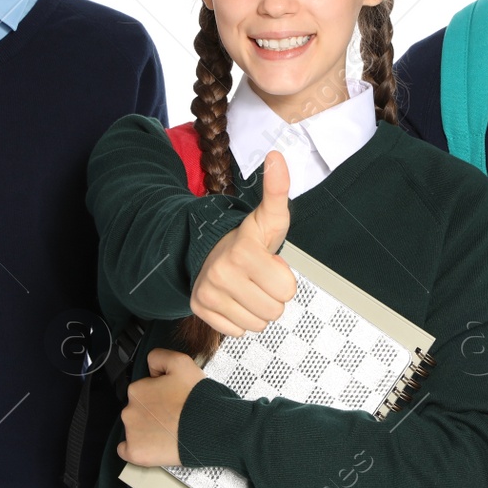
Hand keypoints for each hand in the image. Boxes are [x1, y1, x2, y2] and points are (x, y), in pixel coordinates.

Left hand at [117, 348, 205, 466]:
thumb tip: (150, 366)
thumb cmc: (197, 398)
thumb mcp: (182, 363)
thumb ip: (159, 357)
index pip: (141, 391)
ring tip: (170, 432)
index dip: (157, 395)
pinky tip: (155, 446)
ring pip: (134, 430)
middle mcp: (129, 411)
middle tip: (173, 416)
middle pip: (136, 411)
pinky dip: (139, 449)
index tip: (170, 400)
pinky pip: (127, 451)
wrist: (210, 427)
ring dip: (147, 430)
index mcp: (137, 390)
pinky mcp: (136, 453)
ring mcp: (132, 434)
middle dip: (151, 413)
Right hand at [188, 150, 295, 338]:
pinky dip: (237, 319)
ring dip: (256, 309)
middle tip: (258, 277)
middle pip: (274, 311)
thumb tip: (277, 155)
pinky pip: (236, 332)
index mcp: (244, 251)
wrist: (205, 250)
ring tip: (246, 287)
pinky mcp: (200, 309)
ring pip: (257, 325)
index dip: (283, 278)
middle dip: (271, 296)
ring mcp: (209, 293)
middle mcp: (222, 272)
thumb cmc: (246, 239)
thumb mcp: (267, 218)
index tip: (269, 264)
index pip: (288, 290)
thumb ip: (277, 190)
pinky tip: (233, 298)